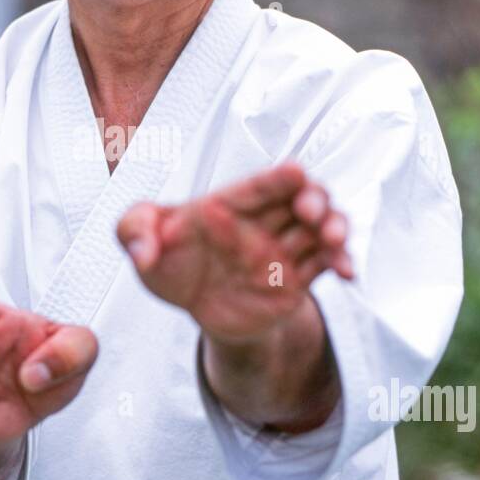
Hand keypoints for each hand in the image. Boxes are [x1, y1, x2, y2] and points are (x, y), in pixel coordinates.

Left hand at [116, 160, 351, 342]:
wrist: (196, 307)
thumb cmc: (170, 260)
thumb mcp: (139, 238)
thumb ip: (133, 231)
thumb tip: (143, 252)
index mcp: (228, 204)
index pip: (258, 186)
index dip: (277, 178)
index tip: (294, 173)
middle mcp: (261, 221)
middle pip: (301, 199)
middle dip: (314, 198)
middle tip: (312, 210)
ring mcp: (283, 248)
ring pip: (321, 226)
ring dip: (334, 227)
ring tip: (333, 238)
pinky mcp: (297, 277)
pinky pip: (325, 263)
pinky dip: (341, 262)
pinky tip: (347, 270)